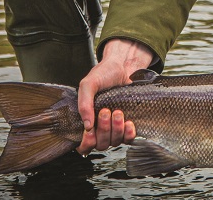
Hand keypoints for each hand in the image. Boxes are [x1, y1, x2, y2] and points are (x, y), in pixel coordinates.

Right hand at [75, 39, 153, 154]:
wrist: (125, 66)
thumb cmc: (104, 74)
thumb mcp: (88, 84)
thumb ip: (83, 103)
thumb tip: (86, 126)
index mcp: (87, 120)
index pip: (83, 145)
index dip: (86, 144)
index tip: (90, 132)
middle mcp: (100, 127)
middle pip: (100, 144)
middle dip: (103, 130)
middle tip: (106, 111)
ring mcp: (115, 128)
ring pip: (114, 142)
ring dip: (116, 129)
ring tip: (118, 112)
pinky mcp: (129, 126)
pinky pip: (129, 139)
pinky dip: (129, 133)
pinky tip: (129, 122)